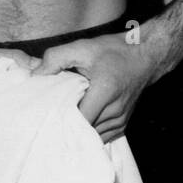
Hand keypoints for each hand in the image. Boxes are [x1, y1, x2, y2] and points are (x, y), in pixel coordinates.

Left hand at [35, 30, 159, 142]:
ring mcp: (120, 120)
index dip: (60, 120)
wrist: (146, 56)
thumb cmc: (114, 51)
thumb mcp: (83, 47)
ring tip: (65, 118)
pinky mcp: (122, 124)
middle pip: (83, 130)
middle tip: (49, 119)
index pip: (78, 119)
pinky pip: (101, 135)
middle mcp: (115, 110)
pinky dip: (89, 131)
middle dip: (66, 125)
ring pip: (91, 135)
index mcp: (104, 91)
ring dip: (78, 129)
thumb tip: (36, 74)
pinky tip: (80, 120)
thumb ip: (56, 57)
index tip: (45, 116)